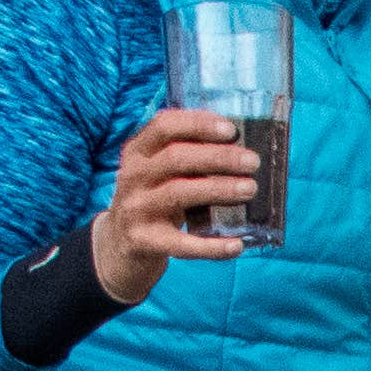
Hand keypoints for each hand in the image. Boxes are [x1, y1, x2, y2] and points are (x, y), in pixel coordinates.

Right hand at [88, 109, 272, 301]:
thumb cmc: (152, 199)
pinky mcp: (144, 241)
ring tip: (250, 189)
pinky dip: (212, 246)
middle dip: (219, 157)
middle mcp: (132, 176)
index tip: (231, 130)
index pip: (164, 126)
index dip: (198, 124)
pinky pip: (182, 244)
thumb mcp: (158, 172)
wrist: (118, 245)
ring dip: (219, 189)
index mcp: (137, 151)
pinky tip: (236, 245)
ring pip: (180, 194)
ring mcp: (136, 209)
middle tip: (252, 162)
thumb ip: (186, 156)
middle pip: (176, 158)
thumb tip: (240, 149)